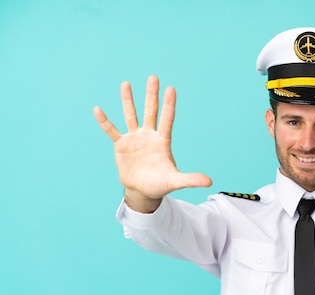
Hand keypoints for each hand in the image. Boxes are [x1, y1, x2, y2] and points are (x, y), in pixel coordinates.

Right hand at [93, 75, 211, 211]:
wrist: (143, 191)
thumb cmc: (161, 184)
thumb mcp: (175, 181)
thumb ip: (191, 179)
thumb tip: (210, 182)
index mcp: (163, 141)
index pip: (167, 119)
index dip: (169, 105)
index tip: (171, 89)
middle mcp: (149, 135)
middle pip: (151, 111)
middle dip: (152, 95)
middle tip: (153, 77)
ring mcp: (134, 138)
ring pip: (131, 115)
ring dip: (128, 100)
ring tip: (126, 83)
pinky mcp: (121, 145)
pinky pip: (112, 130)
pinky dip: (104, 121)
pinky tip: (98, 109)